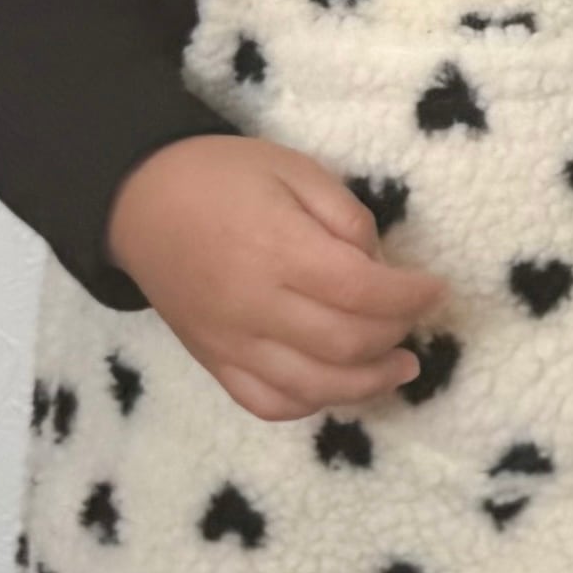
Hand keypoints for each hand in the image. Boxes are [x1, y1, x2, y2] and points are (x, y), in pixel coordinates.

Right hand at [104, 135, 452, 421]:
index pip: (363, 290)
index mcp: (278, 248)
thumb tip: (379, 265)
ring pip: (312, 386)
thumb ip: (344, 216)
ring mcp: (230, 341)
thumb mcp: (294, 169)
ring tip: (399, 368)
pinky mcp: (213, 361)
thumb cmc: (222, 176)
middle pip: (346, 343)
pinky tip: (336, 385)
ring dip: (367, 384)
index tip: (435, 289)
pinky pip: (267, 402)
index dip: (411, 296)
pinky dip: (310, 403)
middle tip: (414, 322)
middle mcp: (255, 304)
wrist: (138, 200)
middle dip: (395, 336)